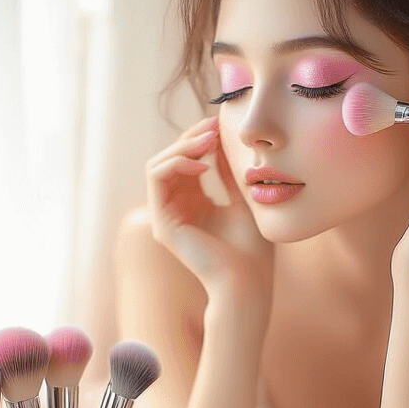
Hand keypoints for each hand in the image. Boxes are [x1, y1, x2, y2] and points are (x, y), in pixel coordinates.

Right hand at [146, 117, 273, 309]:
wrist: (248, 282)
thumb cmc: (252, 250)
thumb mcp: (242, 199)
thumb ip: (228, 173)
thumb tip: (221, 141)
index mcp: (193, 203)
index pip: (185, 161)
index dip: (199, 138)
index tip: (221, 124)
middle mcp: (175, 209)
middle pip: (169, 158)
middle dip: (190, 137)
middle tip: (214, 127)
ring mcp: (165, 217)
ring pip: (158, 164)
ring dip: (182, 147)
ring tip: (209, 142)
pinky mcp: (162, 224)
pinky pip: (156, 179)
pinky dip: (177, 164)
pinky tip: (203, 166)